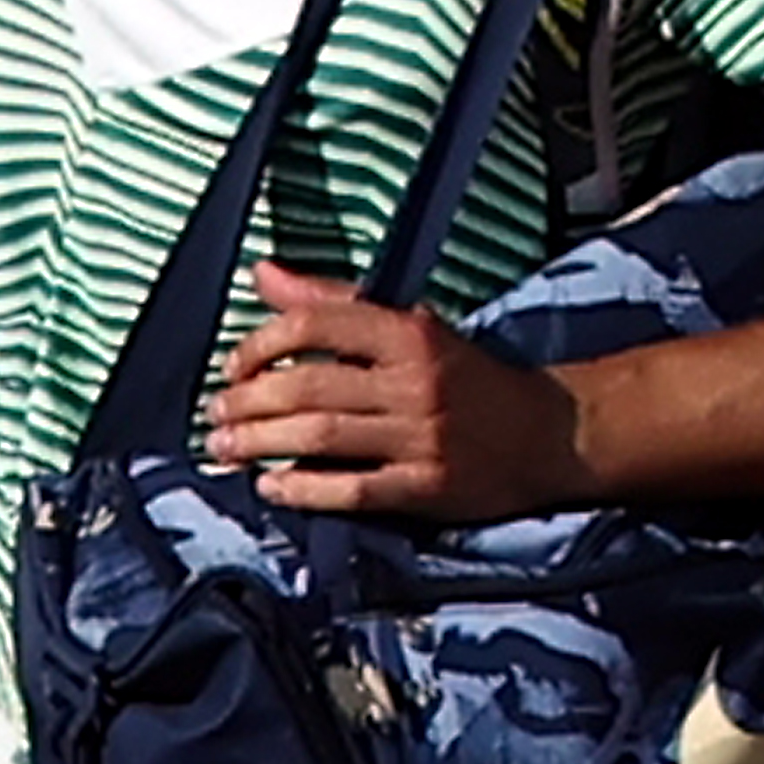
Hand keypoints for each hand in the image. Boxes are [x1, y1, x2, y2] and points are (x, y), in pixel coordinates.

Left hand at [207, 265, 594, 519]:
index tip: (232, 365)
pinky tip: (273, 488)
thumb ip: (333, 302)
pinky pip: (354, 489)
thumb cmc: (467, 377)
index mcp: (409, 332)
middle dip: (249, 403)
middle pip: (310, 388)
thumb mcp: (411, 325)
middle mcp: (415, 381)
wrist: (549, 434)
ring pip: (323, 438)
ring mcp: (422, 436)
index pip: (316, 325)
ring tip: (226, 450)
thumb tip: (261, 272)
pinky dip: (306, 490)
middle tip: (214, 415)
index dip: (261, 344)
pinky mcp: (428, 487)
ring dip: (262, 445)